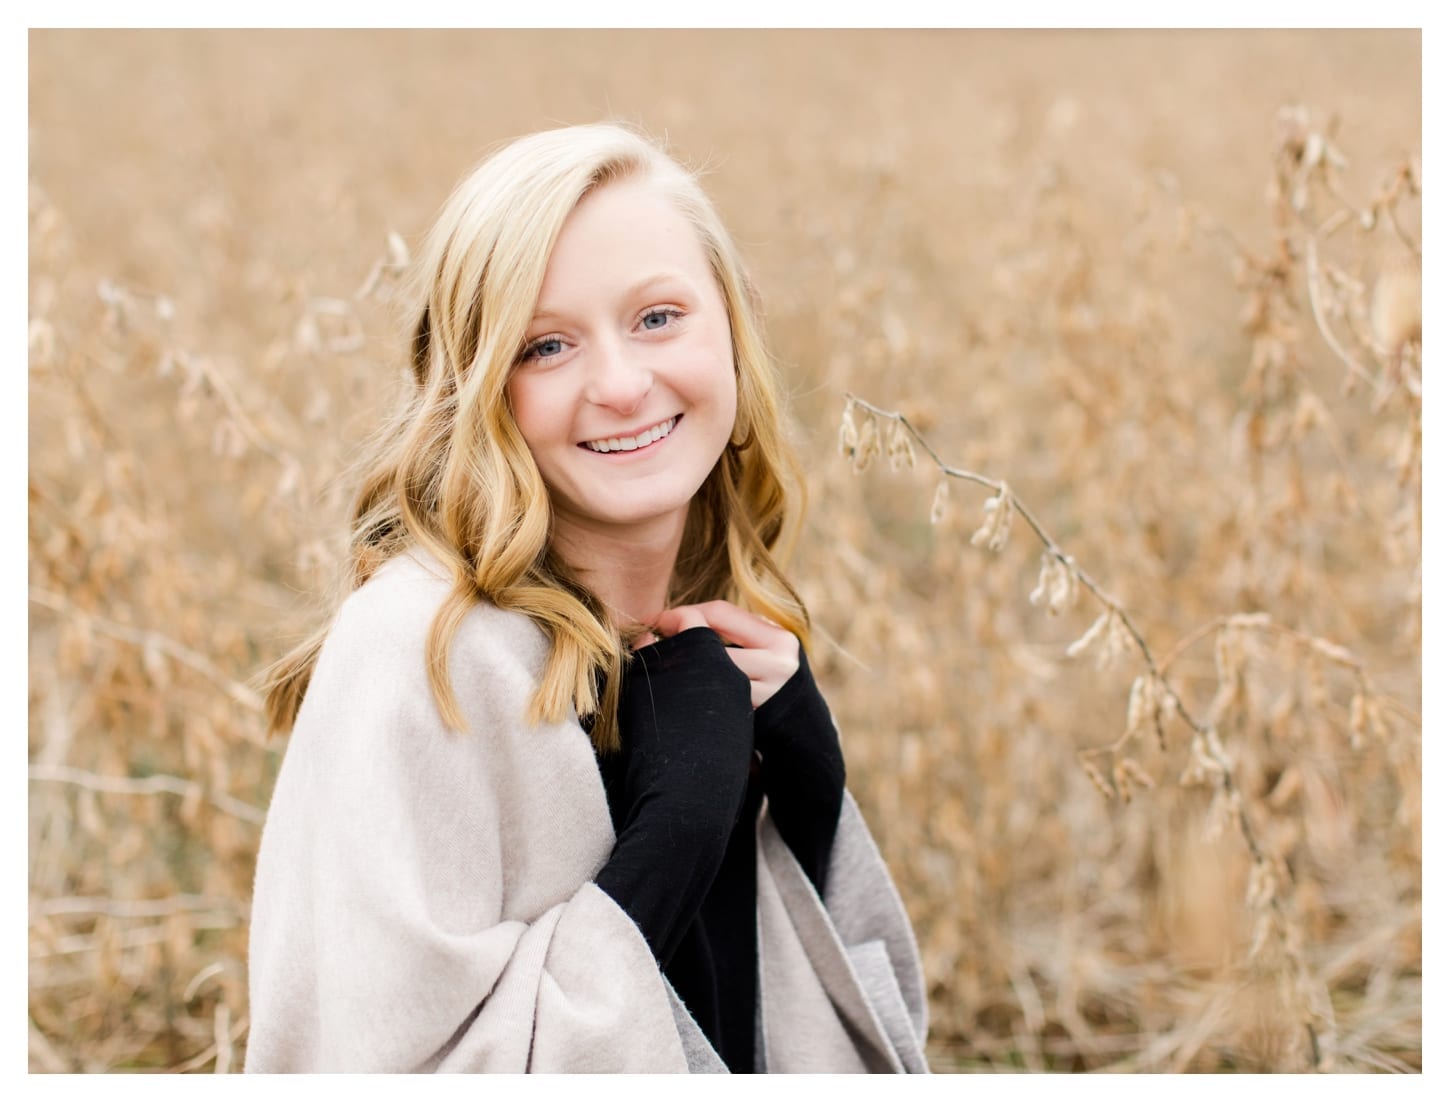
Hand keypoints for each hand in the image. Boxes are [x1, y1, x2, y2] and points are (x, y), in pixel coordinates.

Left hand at [650, 600, 799, 708]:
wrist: (799, 725)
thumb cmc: (773, 674)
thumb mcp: (767, 644)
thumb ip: (736, 628)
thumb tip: (679, 616)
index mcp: (779, 639)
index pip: (721, 612)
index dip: (685, 612)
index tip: (659, 618)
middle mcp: (777, 665)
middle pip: (708, 644)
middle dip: (677, 641)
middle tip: (651, 641)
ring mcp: (765, 695)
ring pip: (706, 673)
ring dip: (681, 667)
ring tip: (663, 665)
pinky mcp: (751, 718)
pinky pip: (712, 699)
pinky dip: (693, 691)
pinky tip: (681, 689)